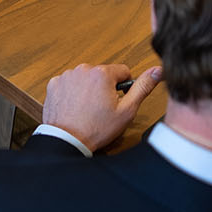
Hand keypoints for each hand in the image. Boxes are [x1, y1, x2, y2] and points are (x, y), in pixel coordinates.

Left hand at [42, 62, 162, 152]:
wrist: (67, 141)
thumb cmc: (96, 129)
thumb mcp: (126, 111)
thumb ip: (142, 87)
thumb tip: (157, 71)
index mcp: (102, 74)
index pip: (122, 71)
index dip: (123, 87)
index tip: (117, 101)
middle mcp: (83, 70)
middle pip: (102, 74)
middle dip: (104, 88)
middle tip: (102, 108)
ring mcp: (67, 76)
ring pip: (86, 78)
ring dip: (88, 89)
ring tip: (87, 109)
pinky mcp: (54, 84)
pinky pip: (69, 84)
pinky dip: (73, 93)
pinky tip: (75, 107)